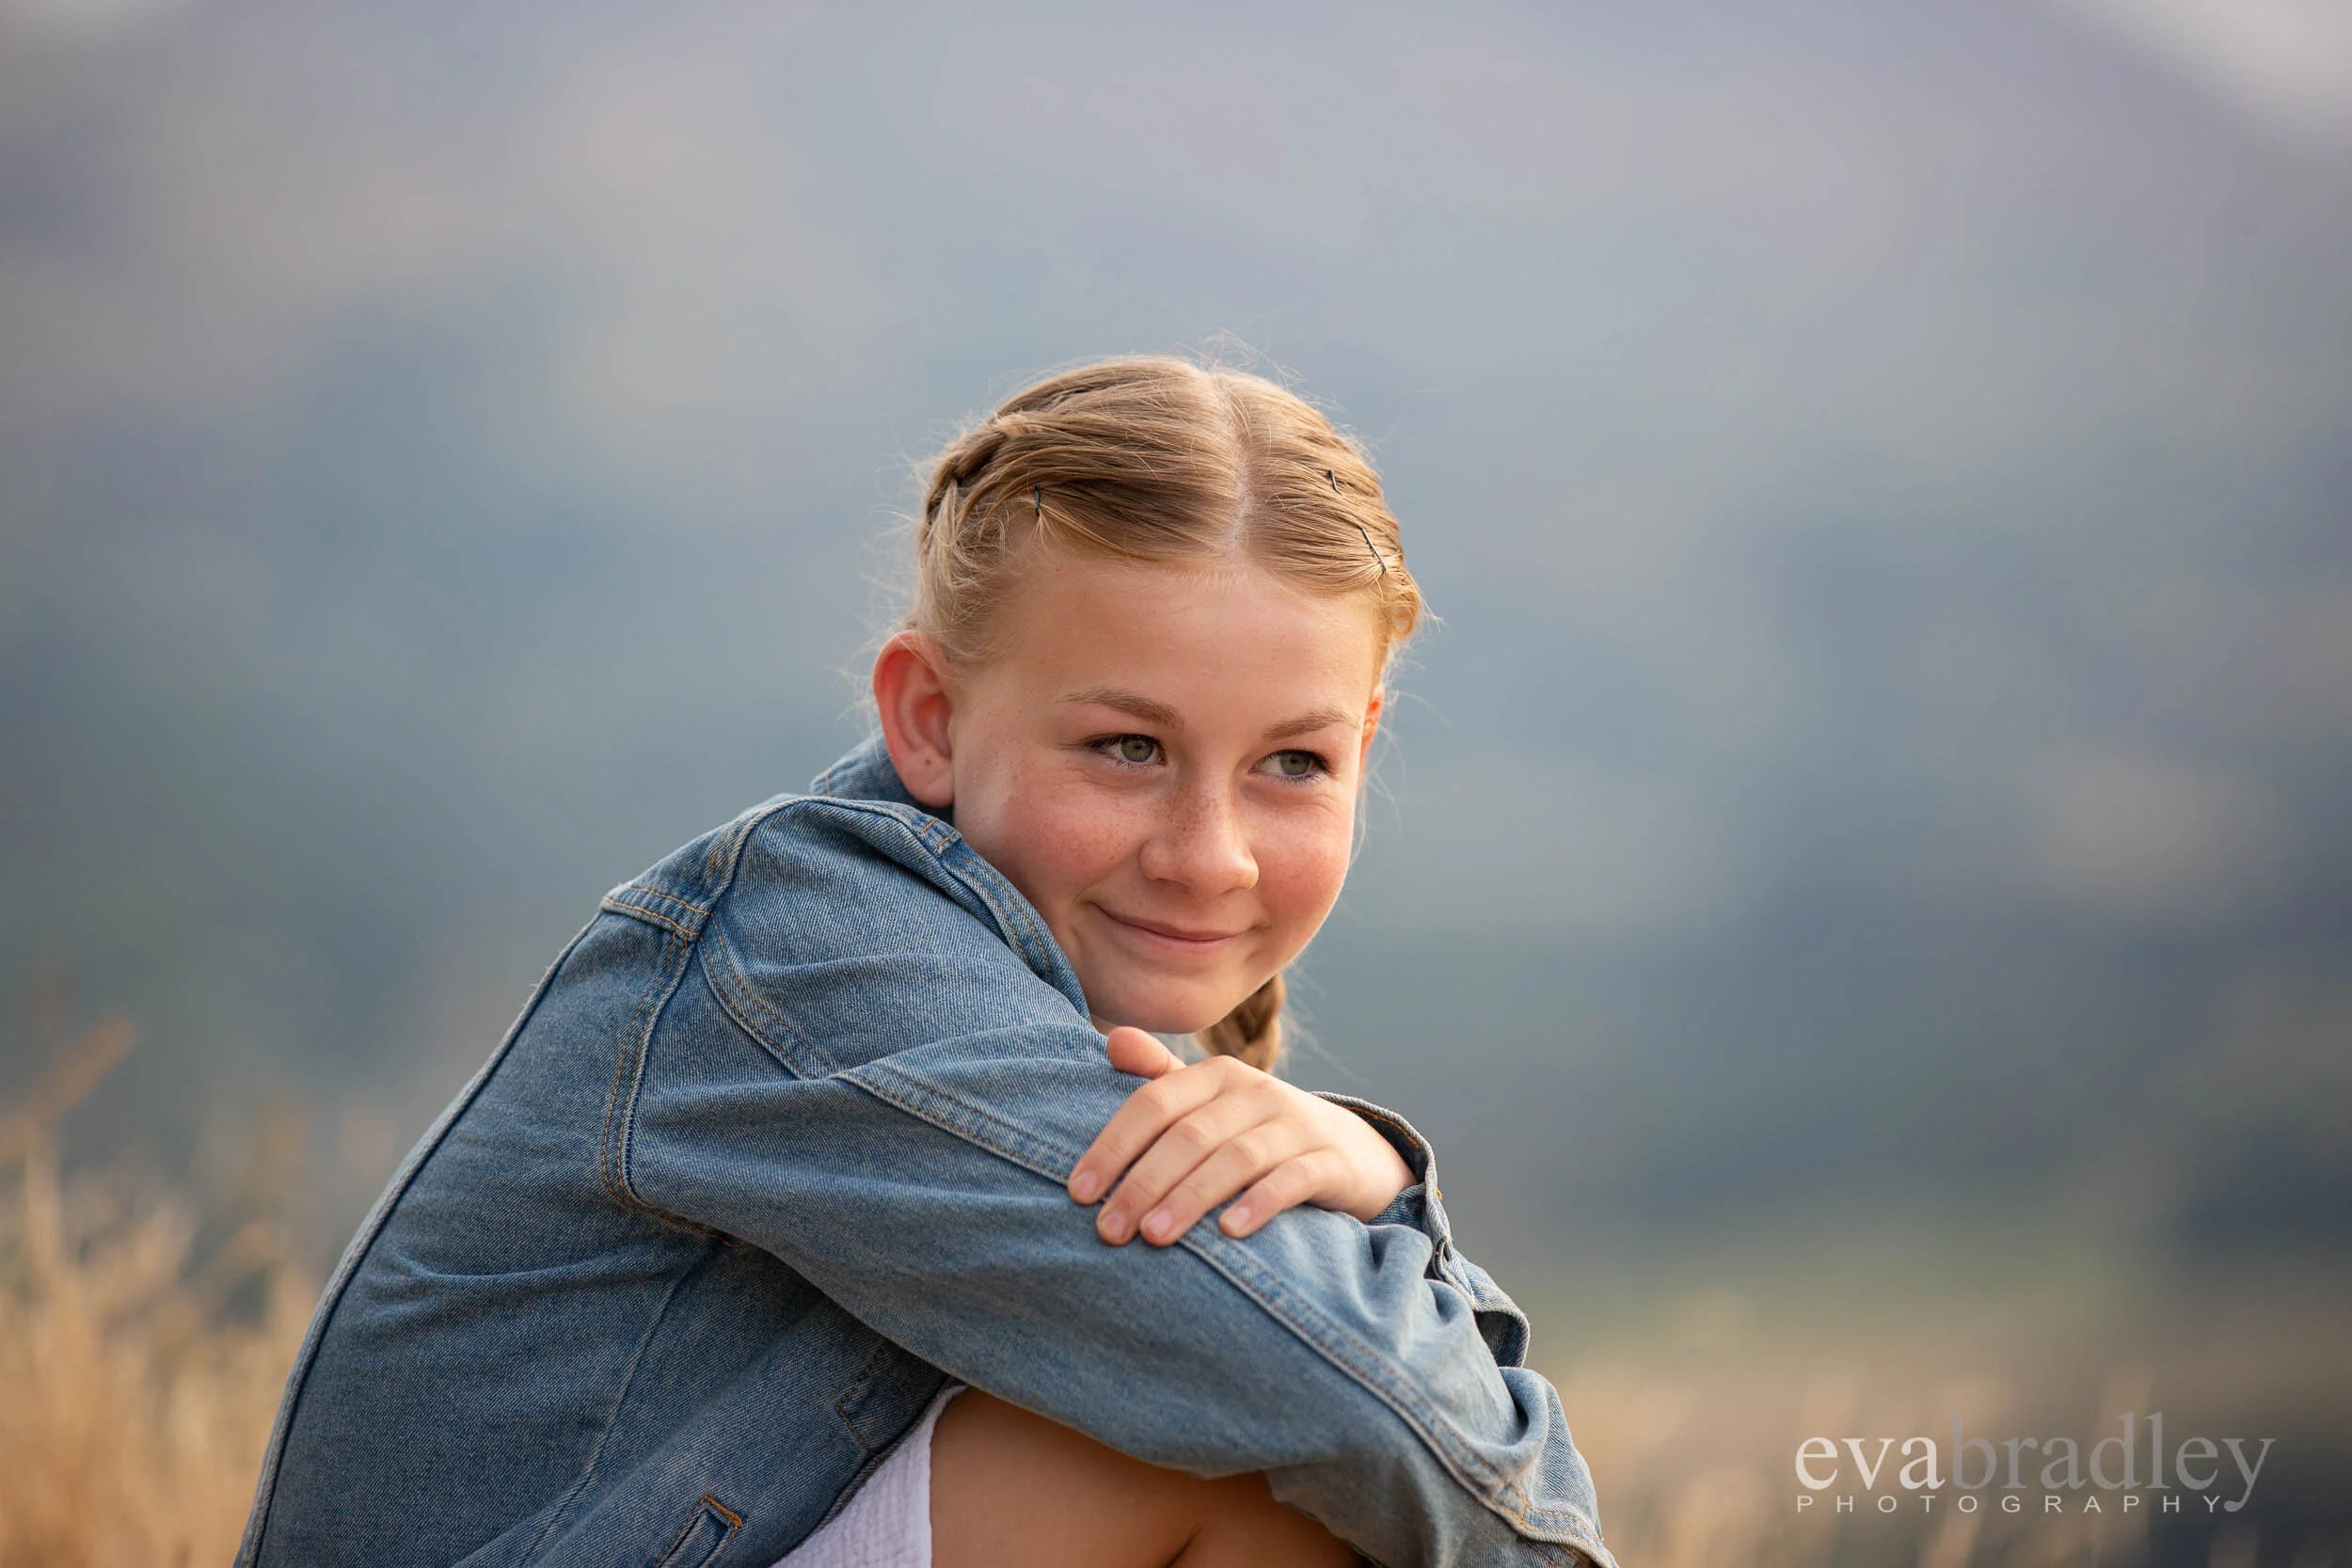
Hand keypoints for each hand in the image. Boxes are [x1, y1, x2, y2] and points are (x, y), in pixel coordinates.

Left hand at [1068, 1027, 1414, 1245]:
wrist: (1355, 1152)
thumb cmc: (1260, 1132)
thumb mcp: (1213, 1103)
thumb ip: (1162, 1079)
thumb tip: (1111, 1041)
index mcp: (1218, 1074)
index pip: (1154, 1102)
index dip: (1113, 1146)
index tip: (1079, 1192)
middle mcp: (1257, 1092)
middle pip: (1189, 1135)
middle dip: (1143, 1183)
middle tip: (1109, 1230)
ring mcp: (1297, 1126)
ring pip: (1235, 1158)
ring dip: (1190, 1198)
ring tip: (1155, 1237)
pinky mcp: (1332, 1162)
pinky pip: (1293, 1179)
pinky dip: (1259, 1203)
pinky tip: (1229, 1232)